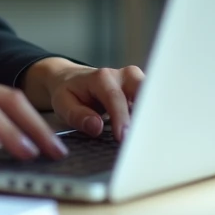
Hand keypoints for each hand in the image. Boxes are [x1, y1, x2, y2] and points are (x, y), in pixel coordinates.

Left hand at [21, 58, 144, 141]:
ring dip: (152, 115)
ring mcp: (134, 83)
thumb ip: (77, 115)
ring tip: (151, 137)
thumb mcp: (62, 104)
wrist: (70, 79)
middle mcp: (122, 76)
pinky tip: (150, 134)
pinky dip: (151, 117)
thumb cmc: (68, 93)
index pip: (116, 97)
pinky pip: (151, 103)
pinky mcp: (141, 92)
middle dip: (147, 110)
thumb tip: (96, 126)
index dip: (121, 118)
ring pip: (152, 95)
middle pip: (143, 88)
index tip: (123, 138)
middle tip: (146, 136)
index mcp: (101, 78)